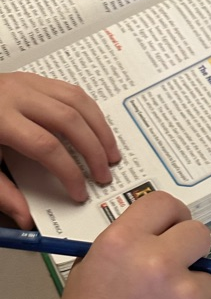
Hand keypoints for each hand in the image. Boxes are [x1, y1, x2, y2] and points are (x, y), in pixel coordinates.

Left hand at [0, 72, 119, 228]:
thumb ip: (2, 192)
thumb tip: (25, 218)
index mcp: (0, 118)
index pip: (46, 146)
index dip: (68, 172)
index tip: (79, 193)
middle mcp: (16, 95)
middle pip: (69, 120)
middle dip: (93, 151)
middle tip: (103, 176)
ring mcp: (27, 83)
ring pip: (77, 101)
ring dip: (100, 130)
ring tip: (111, 154)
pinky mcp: (35, 80)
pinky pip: (72, 91)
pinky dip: (91, 112)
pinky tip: (98, 131)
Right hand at [40, 193, 210, 298]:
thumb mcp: (91, 270)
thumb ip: (127, 246)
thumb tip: (162, 237)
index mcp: (123, 242)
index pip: (166, 203)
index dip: (173, 218)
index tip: (174, 231)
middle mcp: (158, 261)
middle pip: (200, 234)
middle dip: (192, 251)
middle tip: (177, 273)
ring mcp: (188, 294)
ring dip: (195, 293)